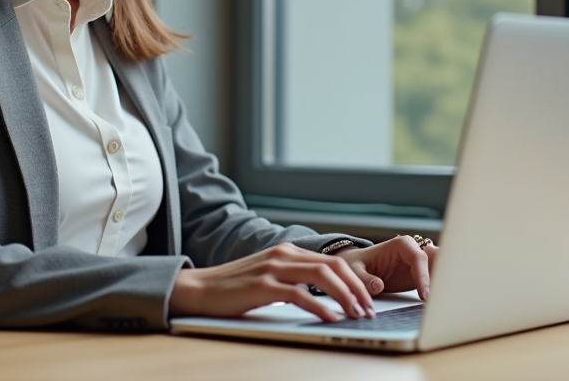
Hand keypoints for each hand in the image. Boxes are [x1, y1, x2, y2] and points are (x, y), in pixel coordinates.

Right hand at [168, 242, 376, 322]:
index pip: (333, 261)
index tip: (368, 300)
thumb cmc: (234, 288)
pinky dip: (321, 307)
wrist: (198, 289)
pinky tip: (331, 318)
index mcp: (288, 251)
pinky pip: (300, 295)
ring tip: (357, 314)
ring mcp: (273, 268)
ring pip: (322, 277)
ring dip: (346, 296)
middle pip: (334, 266)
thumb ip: (294, 278)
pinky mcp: (263, 286)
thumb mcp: (269, 276)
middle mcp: (283, 254)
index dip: (355, 280)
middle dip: (357, 288)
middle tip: (370, 309)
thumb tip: (325, 295)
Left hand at [336, 235, 437, 299]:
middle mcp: (415, 252)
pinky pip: (437, 283)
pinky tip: (440, 305)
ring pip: (441, 272)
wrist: (358, 268)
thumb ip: (364, 278)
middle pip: (437, 262)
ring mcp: (420, 265)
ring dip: (444, 286)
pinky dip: (440, 292)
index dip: (424, 276)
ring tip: (445, 303)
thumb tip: (377, 286)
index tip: (424, 295)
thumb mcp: (354, 270)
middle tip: (443, 299)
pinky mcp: (422, 277)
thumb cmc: (357, 264)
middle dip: (443, 278)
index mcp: (402, 245)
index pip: (418, 258)